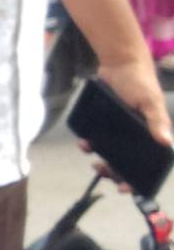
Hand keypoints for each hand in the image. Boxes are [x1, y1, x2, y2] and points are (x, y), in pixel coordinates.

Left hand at [85, 60, 172, 192]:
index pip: (147, 162)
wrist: (119, 62)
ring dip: (98, 156)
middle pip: (124, 161)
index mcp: (151, 134)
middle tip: (100, 169)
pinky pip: (96, 137)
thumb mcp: (149, 101)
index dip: (137, 177)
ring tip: (89, 151)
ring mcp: (119, 129)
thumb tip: (166, 142)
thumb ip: (157, 121)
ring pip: (109, 151)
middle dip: (112, 170)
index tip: (124, 188)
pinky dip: (89, 142)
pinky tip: (83, 140)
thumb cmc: (140, 81)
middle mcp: (136, 134)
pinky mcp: (104, 121)